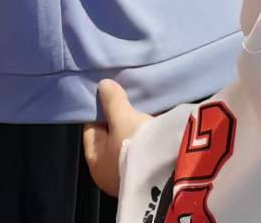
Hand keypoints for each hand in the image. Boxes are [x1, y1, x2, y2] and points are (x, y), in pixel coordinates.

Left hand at [83, 79, 153, 197]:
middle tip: (126, 98)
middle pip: (111, 137)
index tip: (108, 94)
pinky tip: (156, 119)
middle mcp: (111, 174)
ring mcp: (132, 175)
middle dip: (119, 118)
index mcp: (96, 164)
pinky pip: (145, 147)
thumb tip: (104, 85)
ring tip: (143, 106)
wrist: (169, 170)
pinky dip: (148, 135)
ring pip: (130, 142)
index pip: (91, 131)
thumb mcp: (122, 118)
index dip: (98, 111)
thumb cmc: (134, 146)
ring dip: (136, 127)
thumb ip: (112, 101)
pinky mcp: (151, 171)